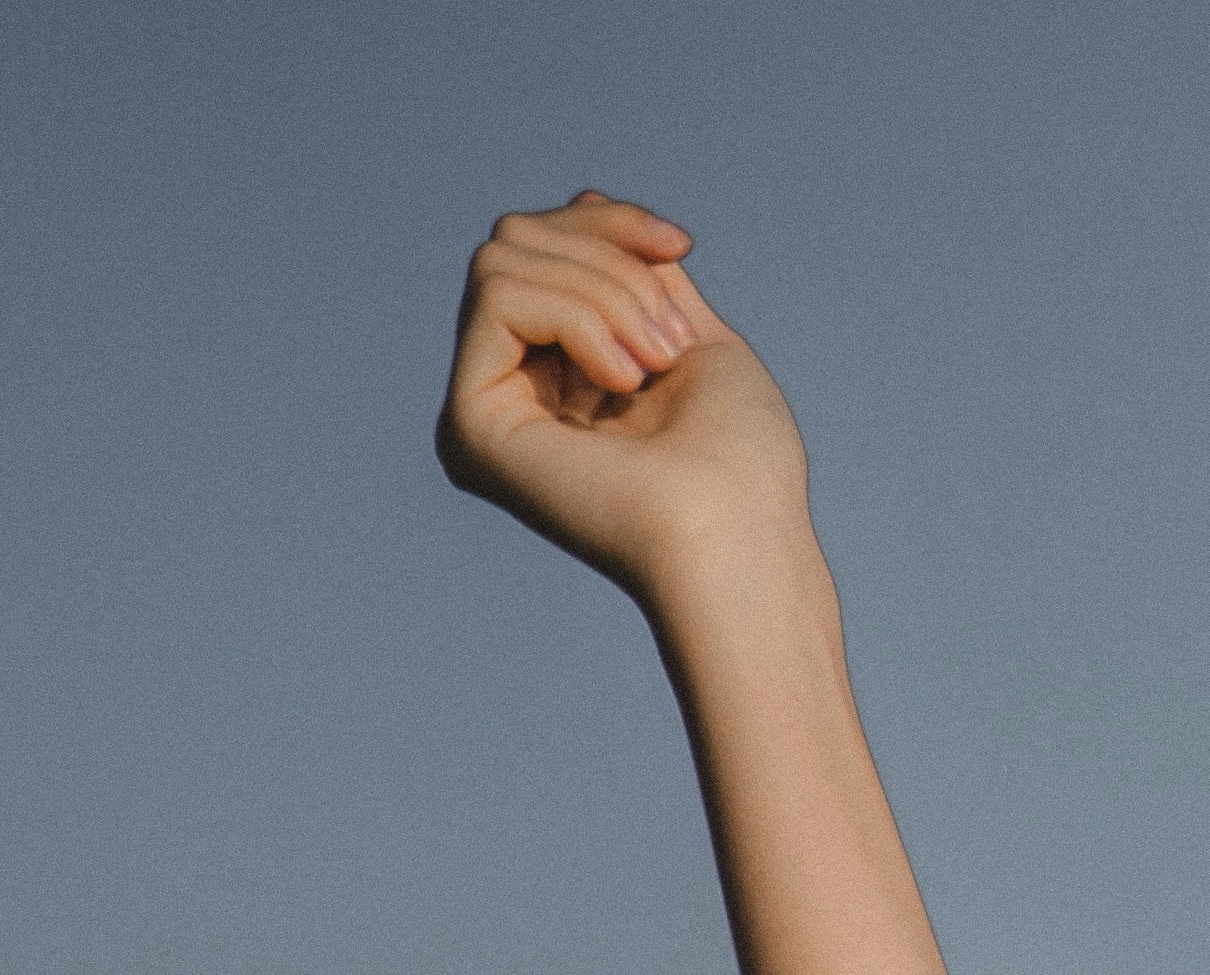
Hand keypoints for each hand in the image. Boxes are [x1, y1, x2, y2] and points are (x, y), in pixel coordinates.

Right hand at [435, 193, 812, 610]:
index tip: (681, 247)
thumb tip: (583, 198)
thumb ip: (627, 269)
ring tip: (656, 366)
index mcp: (556, 378)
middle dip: (609, 260)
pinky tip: (622, 381)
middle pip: (518, 238)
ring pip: (506, 256)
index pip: (547, 244)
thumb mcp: (683, 328)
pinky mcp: (469, 423)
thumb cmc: (740, 465)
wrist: (740, 542)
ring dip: (604, 293)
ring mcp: (483, 409)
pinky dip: (576, 316)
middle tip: (671, 342)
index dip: (611, 226)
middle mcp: (509, 394)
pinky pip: (499, 294)